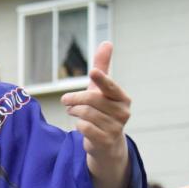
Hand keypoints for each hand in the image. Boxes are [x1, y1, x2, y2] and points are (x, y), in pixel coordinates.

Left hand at [61, 42, 131, 187]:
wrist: (107, 145)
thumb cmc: (103, 112)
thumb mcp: (102, 90)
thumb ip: (103, 67)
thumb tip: (107, 42)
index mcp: (122, 98)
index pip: (110, 87)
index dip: (102, 79)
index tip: (92, 72)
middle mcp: (122, 113)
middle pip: (92, 100)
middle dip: (75, 98)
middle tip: (65, 100)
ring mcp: (116, 129)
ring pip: (86, 114)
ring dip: (74, 111)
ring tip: (71, 111)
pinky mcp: (105, 141)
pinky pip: (84, 128)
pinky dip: (78, 124)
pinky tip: (78, 124)